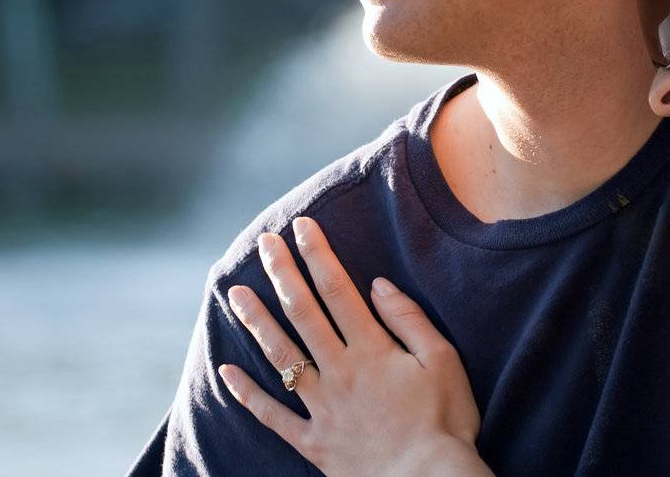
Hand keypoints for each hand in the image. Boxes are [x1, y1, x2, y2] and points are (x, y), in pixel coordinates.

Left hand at [218, 216, 489, 476]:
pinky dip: (247, 394)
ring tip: (235, 293)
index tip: (302, 227)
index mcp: (371, 349)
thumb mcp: (442, 362)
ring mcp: (321, 406)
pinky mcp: (313, 441)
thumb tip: (377, 284)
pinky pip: (272, 415)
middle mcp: (339, 371)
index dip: (318, 255)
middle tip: (264, 243)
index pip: (337, 290)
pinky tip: (226, 372)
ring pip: (281, 355)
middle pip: (302, 313)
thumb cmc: (443, 423)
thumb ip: (408, 320)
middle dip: (282, 273)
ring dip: (256, 321)